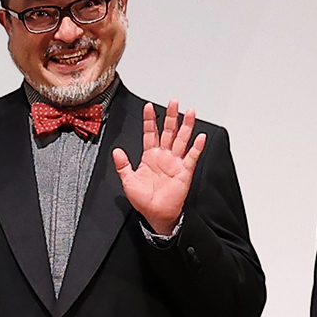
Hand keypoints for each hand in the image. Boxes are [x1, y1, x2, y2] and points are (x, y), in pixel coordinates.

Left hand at [113, 99, 208, 234]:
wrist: (157, 215)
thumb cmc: (144, 200)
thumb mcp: (128, 181)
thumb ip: (122, 165)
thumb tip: (116, 151)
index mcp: (150, 156)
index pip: (150, 133)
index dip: (149, 120)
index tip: (148, 106)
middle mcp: (164, 156)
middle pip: (168, 131)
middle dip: (171, 116)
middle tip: (173, 102)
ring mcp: (175, 162)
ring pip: (181, 140)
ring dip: (186, 126)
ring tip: (190, 113)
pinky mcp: (185, 171)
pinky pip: (192, 157)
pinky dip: (197, 147)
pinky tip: (200, 137)